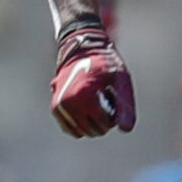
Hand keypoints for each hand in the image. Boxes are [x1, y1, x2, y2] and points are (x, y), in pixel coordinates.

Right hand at [50, 18, 135, 136]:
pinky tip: (85, 107)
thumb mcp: (120, 81)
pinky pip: (70, 129)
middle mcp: (68, 103)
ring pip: (81, 132)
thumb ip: (125, 106)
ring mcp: (59, 106)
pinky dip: (79, 123)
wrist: (82, 49)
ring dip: (91, 121)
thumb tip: (125, 130)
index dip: (114, 114)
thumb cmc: (105, 64)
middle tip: (103, 98)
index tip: (112, 97)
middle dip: (102, 119)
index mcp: (84, 96)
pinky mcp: (55, 108)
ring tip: (93, 100)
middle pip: (94, 130)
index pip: (105, 124)